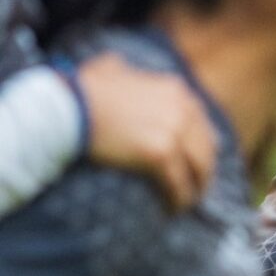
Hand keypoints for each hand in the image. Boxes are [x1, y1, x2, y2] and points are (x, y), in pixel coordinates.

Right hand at [79, 54, 216, 210]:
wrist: (69, 106)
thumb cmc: (81, 90)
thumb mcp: (109, 69)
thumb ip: (121, 68)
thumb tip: (116, 66)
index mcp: (176, 90)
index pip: (202, 122)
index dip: (203, 145)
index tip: (198, 160)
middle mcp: (182, 108)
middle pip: (206, 146)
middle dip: (205, 169)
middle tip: (198, 187)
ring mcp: (174, 131)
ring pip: (197, 167)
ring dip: (196, 187)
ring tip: (189, 202)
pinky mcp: (160, 153)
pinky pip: (178, 183)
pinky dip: (179, 198)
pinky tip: (174, 209)